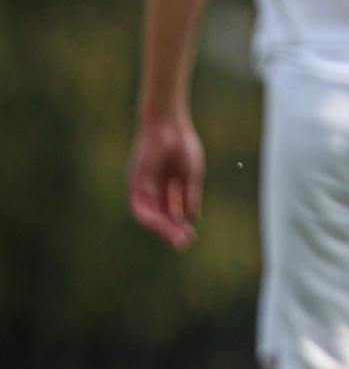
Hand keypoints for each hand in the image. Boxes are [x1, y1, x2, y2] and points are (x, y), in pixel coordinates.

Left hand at [127, 114, 204, 250]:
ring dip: (161, 229)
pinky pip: (140, 207)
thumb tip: (192, 218)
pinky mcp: (135, 184)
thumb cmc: (181, 144)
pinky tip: (164, 224)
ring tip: (175, 238)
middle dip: (172, 231)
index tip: (191, 236)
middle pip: (161, 216)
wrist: (167, 124)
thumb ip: (190, 196)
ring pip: (149, 216)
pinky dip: (151, 218)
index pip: (172, 212)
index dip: (180, 225)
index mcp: (169, 186)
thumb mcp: (190, 175)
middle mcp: (154, 189)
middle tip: (184, 244)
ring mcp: (144, 187)